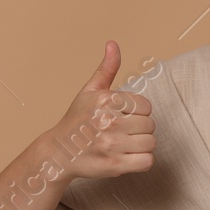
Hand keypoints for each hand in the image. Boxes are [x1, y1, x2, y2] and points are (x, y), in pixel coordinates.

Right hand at [48, 41, 155, 180]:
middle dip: (139, 129)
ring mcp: (111, 144)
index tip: (123, 117)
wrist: (58, 153)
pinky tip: (128, 157)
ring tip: (124, 144)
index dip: (138, 112)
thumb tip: (112, 44)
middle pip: (150, 125)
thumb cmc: (77, 120)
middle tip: (123, 132)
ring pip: (151, 143)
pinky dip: (142, 161)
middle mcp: (108, 121)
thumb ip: (106, 69)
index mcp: (106, 100)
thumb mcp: (89, 91)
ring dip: (141, 145)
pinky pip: (147, 161)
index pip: (147, 106)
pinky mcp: (114, 165)